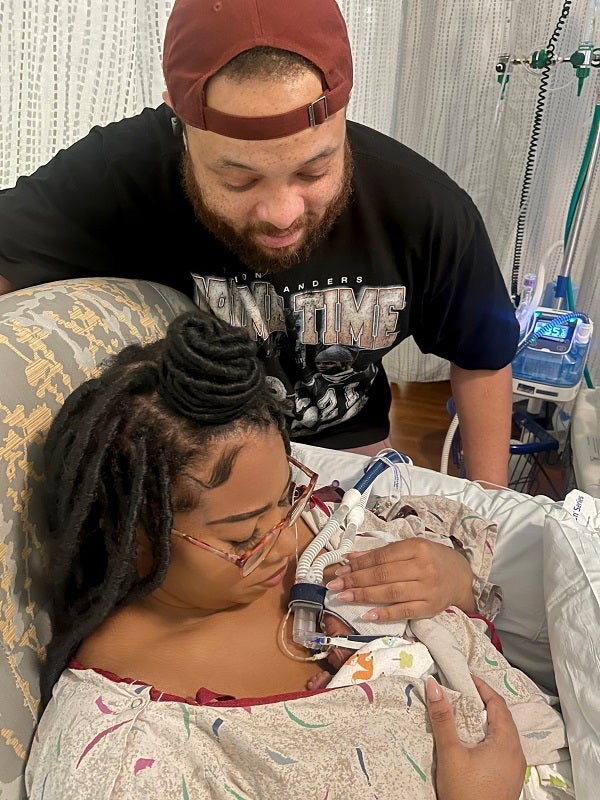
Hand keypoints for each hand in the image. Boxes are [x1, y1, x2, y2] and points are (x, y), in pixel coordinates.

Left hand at [325, 538, 474, 621]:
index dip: (359, 563)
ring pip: (390, 593)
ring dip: (363, 596)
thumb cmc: (431, 558)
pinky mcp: (430, 608)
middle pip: (383, 575)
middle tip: (335, 584)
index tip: (341, 569)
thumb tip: (352, 557)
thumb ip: (383, 552)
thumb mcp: (411, 548)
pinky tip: (367, 615)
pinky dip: (384, 614)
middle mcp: (423, 567)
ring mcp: (427, 589)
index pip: (382, 556)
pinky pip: (403, 612)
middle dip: (356, 580)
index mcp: (417, 547)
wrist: (461, 577)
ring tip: (343, 596)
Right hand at [426, 674, 525, 799]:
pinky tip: (472, 743)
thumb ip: (443, 718)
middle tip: (461, 694)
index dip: (481, 687)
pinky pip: (502, 749)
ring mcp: (515, 768)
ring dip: (485, 721)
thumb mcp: (450, 753)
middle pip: (502, 718)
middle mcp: (516, 753)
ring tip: (464, 716)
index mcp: (507, 742)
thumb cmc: (465, 793)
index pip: (497, 703)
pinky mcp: (510, 780)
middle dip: (482, 703)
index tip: (465, 678)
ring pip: (502, 734)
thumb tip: (434, 686)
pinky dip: (488, 738)